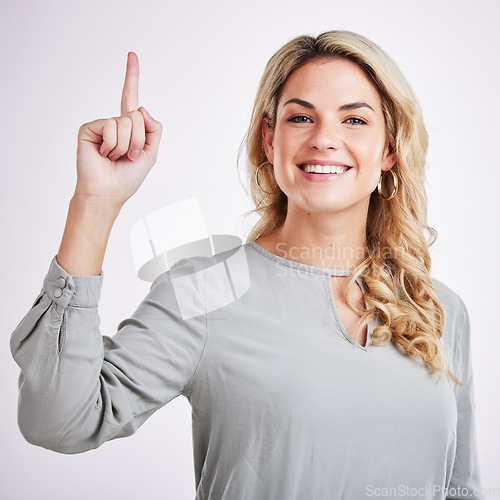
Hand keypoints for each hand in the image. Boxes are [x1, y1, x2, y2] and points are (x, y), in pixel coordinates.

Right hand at [75, 52, 161, 207]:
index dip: (132, 76)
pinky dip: (113, 144)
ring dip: (127, 145)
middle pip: (138, 116)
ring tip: (115, 157)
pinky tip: (104, 154)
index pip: (131, 98)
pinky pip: (112, 127)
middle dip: (139, 140)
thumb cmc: (128, 177)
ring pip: (127, 122)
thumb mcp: (151, 154)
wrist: (109, 192)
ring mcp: (102, 125)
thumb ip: (154, 129)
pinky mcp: (89, 128)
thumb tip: (142, 108)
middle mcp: (115, 123)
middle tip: (129, 156)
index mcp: (129, 128)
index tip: (132, 54)